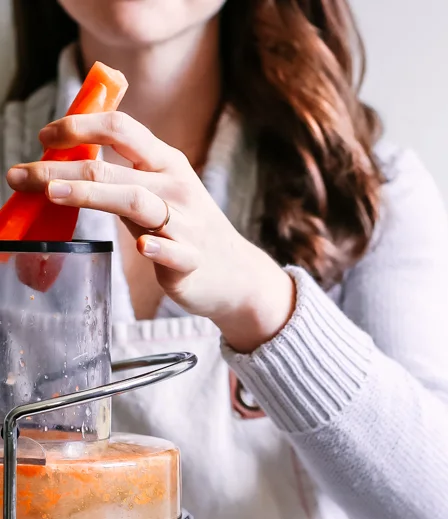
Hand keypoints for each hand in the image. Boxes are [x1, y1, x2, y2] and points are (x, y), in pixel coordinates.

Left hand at [6, 111, 294, 351]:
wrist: (236, 276)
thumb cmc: (189, 232)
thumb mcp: (160, 192)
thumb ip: (122, 177)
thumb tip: (68, 162)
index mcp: (166, 163)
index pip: (120, 128)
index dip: (79, 126)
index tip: (44, 137)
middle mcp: (176, 187)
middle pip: (114, 167)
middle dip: (62, 168)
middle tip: (23, 174)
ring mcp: (186, 224)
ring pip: (136, 202)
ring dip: (92, 194)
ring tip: (55, 194)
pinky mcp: (192, 261)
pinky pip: (174, 251)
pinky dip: (158, 248)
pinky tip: (144, 248)